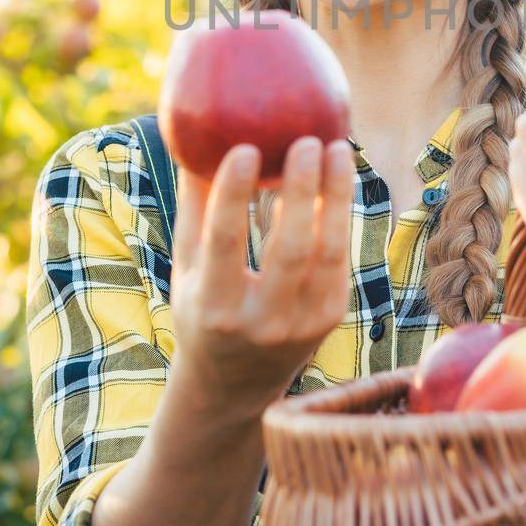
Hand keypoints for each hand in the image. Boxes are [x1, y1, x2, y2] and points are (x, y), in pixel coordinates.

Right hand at [169, 135, 354, 417]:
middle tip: (307, 141)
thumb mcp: (186, 269)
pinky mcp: (330, 317)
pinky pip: (339, 259)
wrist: (235, 384)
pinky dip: (339, 216)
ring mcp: (302, 323)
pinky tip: (339, 179)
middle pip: (290, 249)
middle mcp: (261, 320)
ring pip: (327, 253)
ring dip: (336, 197)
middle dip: (302, 192)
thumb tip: (194, 142)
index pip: (224, 244)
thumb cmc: (202, 309)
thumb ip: (194, 210)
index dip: (234, 195)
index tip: (245, 148)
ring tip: (338, 148)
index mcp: (214, 306)